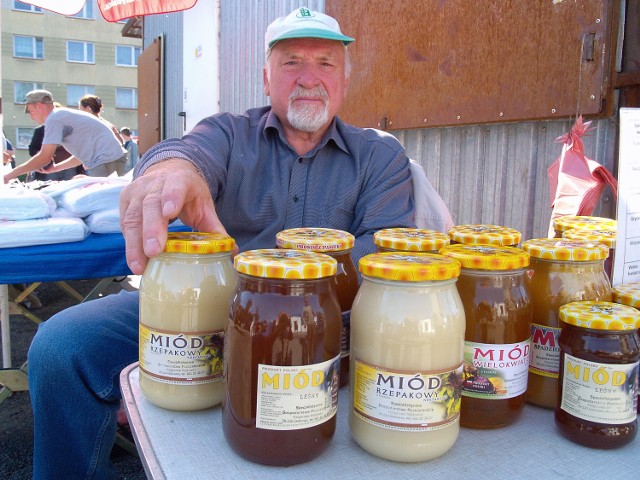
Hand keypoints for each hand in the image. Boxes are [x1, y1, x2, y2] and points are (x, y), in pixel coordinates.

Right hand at [120, 158, 231, 274]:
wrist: (168, 170)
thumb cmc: (188, 192)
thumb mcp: (204, 205)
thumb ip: (214, 227)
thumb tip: (231, 251)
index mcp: (180, 180)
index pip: (175, 187)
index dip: (171, 198)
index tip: (169, 213)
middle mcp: (155, 183)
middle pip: (150, 205)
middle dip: (151, 229)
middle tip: (154, 251)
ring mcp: (137, 190)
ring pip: (133, 216)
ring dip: (134, 243)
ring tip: (139, 265)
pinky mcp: (126, 199)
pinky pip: (125, 221)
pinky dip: (128, 241)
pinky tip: (134, 258)